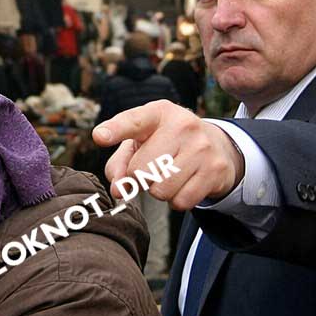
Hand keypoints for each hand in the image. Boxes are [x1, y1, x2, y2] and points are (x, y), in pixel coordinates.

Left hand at [92, 100, 245, 210]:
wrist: (216, 145)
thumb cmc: (166, 143)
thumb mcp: (140, 143)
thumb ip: (119, 163)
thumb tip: (118, 190)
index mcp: (158, 113)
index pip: (133, 121)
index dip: (115, 130)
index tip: (100, 136)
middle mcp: (181, 125)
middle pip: (140, 170)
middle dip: (139, 177)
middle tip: (152, 168)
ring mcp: (201, 147)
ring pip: (160, 190)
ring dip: (158, 190)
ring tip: (168, 174)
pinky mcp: (215, 170)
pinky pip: (181, 202)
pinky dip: (177, 200)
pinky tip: (184, 184)